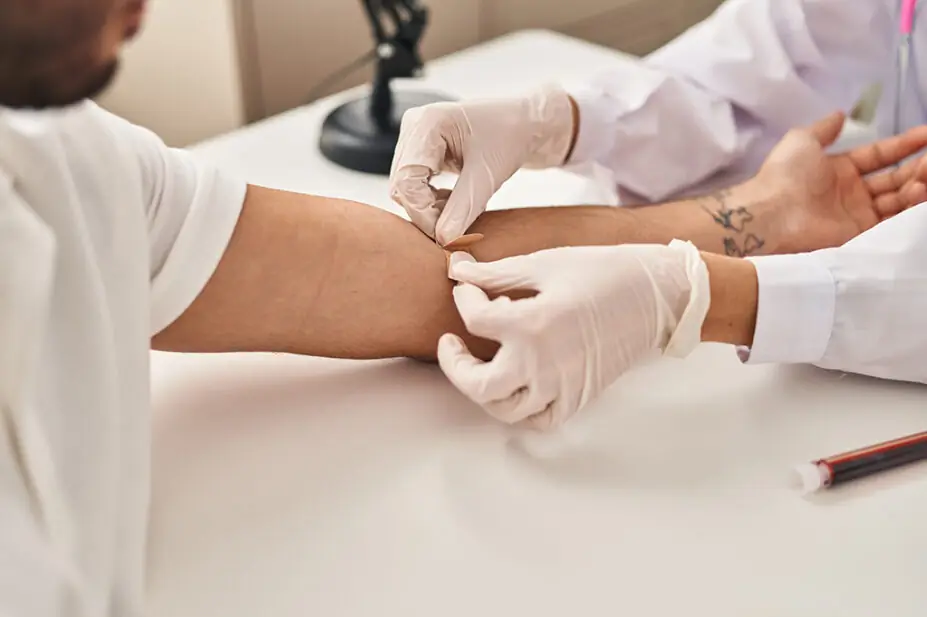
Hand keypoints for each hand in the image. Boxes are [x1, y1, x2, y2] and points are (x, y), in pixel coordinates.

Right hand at [389, 85, 574, 244]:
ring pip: (406, 188)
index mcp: (427, 123)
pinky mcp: (420, 148)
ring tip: (460, 209)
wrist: (525, 123)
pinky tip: (454, 201)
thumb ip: (463, 209)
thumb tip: (443, 240)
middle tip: (457, 226)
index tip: (447, 236)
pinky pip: (414, 184)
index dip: (423, 213)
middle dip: (426, 212)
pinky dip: (431, 200)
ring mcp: (414, 136)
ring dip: (429, 207)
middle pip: (402, 185)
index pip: (406, 180)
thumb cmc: (511, 136)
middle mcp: (414, 126)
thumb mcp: (488, 176)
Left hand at [437, 242, 709, 429]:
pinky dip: (521, 409)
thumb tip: (459, 270)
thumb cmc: (603, 272)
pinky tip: (516, 385)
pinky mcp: (578, 397)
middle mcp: (541, 363)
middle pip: (477, 384)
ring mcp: (561, 386)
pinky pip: (539, 419)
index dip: (463, 298)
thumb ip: (496, 273)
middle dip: (454, 365)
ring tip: (482, 365)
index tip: (466, 287)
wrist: (655, 295)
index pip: (474, 319)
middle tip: (451, 344)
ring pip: (504, 409)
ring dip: (483, 389)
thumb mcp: (545, 264)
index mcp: (531, 324)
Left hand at [751, 112, 926, 252]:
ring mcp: (857, 215)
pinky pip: (892, 221)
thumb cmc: (786, 175)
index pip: (881, 155)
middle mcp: (852, 192)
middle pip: (895, 178)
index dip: (905, 144)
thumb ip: (824, 128)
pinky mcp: (859, 235)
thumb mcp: (802, 140)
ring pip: (898, 199)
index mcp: (840, 169)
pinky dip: (910, 208)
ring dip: (918, 185)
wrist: (771, 214)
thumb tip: (841, 114)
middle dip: (918, 167)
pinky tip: (921, 192)